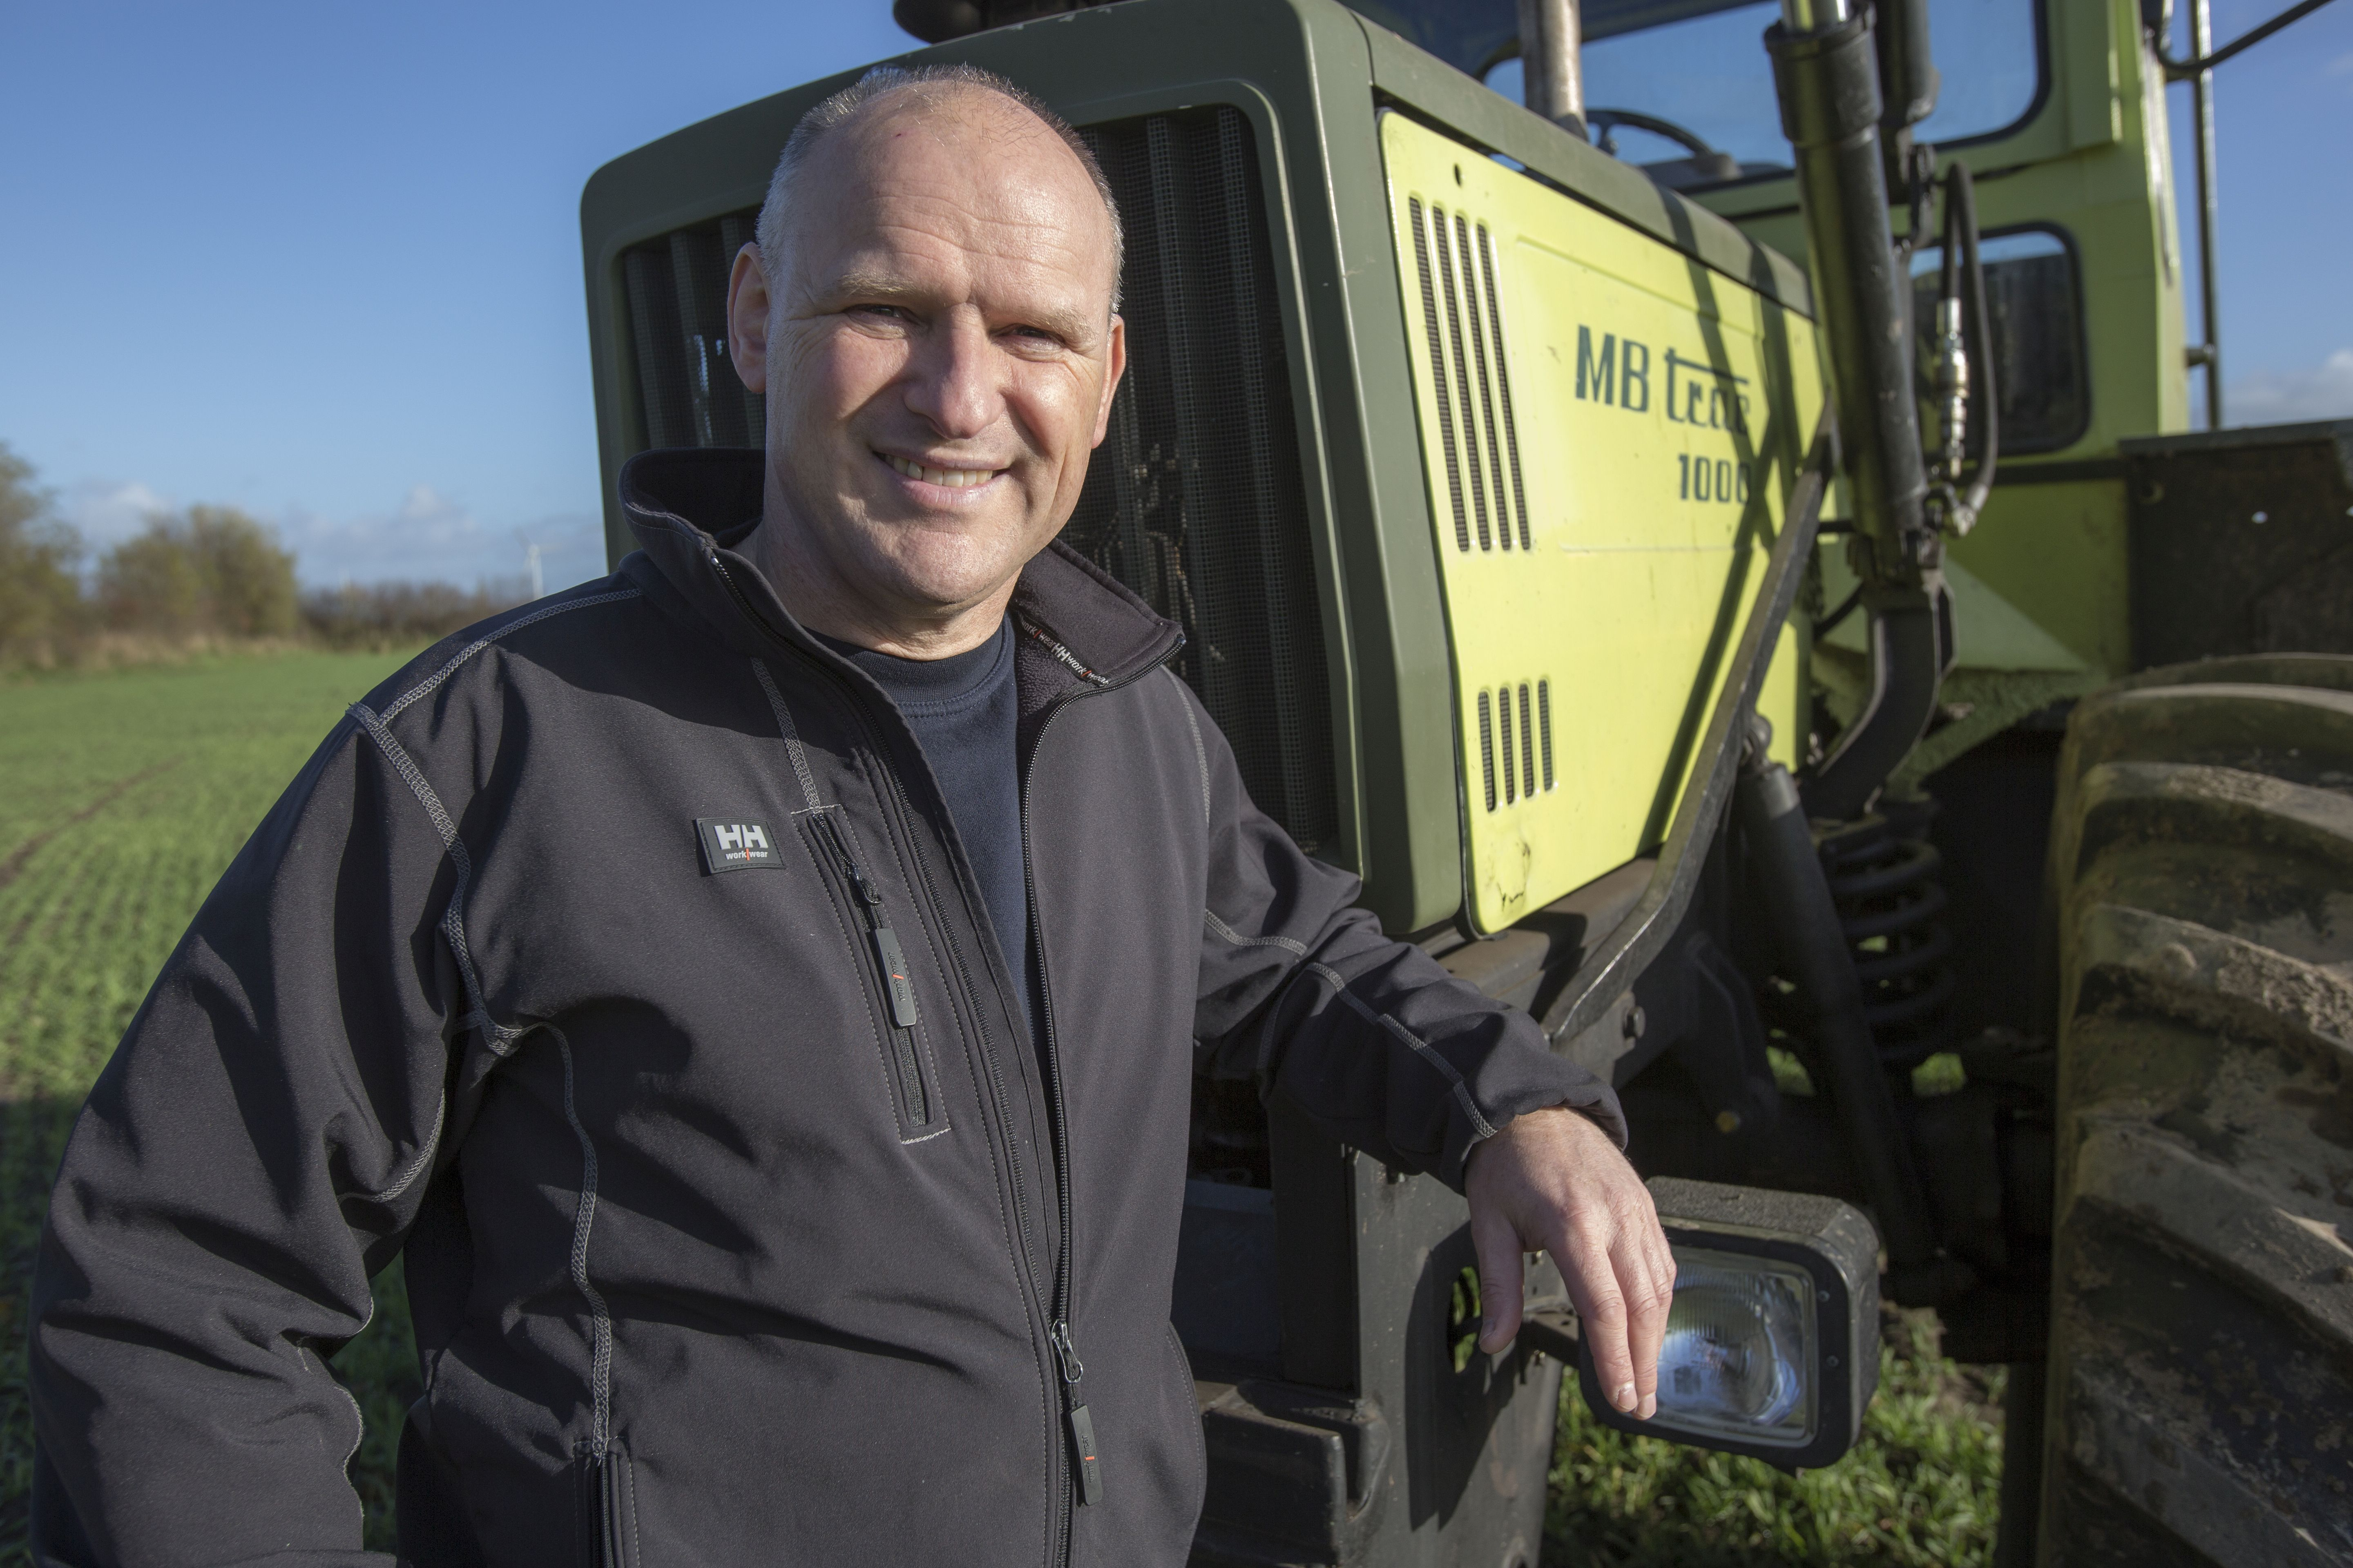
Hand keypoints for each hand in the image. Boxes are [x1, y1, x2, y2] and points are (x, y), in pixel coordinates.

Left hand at [1463, 1105, 1675, 1418]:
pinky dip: (1661, 1302)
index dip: (1615, 1358)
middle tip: (1639, 1406)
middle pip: (1641, 1305)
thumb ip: (1498, 1286)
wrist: (1534, 1109)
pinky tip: (1652, 1329)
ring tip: (1647, 1381)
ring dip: (1657, 1339)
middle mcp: (1614, 1219)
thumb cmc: (1506, 1168)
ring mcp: (1636, 1211)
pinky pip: (1662, 1263)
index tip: (1620, 1397)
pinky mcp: (1645, 1206)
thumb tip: (1492, 1344)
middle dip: (1643, 1363)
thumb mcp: (1488, 1224)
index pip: (1604, 1307)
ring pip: (1659, 1287)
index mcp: (1573, 1225)